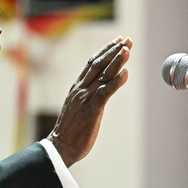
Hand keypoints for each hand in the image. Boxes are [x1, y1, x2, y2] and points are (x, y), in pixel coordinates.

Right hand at [48, 37, 131, 166]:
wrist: (60, 147)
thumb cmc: (71, 130)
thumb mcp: (79, 107)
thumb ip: (88, 96)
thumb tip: (101, 88)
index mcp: (77, 88)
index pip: (92, 64)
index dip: (106, 51)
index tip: (118, 41)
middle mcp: (81, 89)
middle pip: (99, 64)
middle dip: (114, 51)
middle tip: (127, 40)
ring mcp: (85, 99)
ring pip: (102, 75)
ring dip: (116, 61)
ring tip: (128, 49)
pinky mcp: (91, 111)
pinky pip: (104, 93)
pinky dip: (116, 82)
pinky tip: (125, 73)